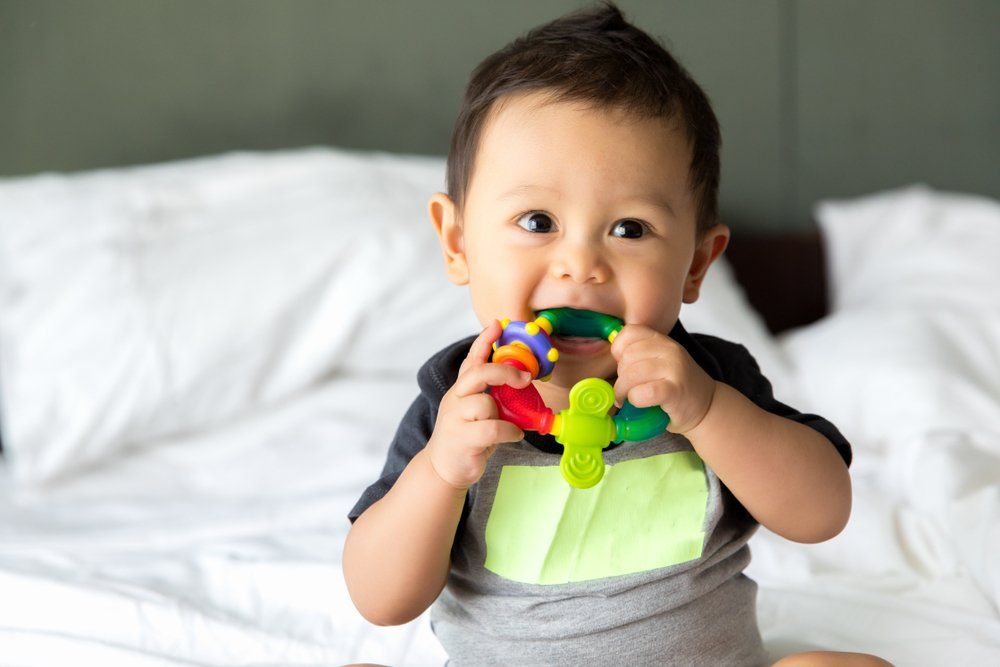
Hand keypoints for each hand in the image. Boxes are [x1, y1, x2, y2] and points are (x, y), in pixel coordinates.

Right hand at [426, 320, 532, 489]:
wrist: (443, 468)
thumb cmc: (466, 437)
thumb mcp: (475, 411)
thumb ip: (490, 396)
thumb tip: (521, 382)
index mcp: (460, 390)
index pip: (471, 360)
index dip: (483, 342)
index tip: (496, 326)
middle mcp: (455, 400)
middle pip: (478, 374)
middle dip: (504, 371)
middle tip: (525, 378)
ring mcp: (455, 419)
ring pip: (485, 403)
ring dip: (505, 415)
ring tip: (512, 425)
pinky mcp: (461, 439)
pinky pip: (492, 428)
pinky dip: (509, 431)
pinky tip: (514, 435)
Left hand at [609, 324, 717, 434]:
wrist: (706, 406)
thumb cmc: (676, 386)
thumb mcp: (659, 362)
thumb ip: (639, 356)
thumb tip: (609, 360)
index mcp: (663, 341)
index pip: (630, 332)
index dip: (618, 349)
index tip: (622, 366)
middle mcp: (670, 351)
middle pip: (628, 356)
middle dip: (620, 375)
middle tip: (625, 388)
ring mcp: (675, 369)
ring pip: (632, 374)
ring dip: (623, 391)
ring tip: (626, 399)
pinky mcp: (675, 391)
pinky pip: (644, 392)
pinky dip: (636, 399)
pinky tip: (639, 403)